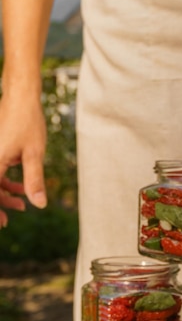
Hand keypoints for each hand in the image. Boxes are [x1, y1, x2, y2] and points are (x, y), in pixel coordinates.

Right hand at [0, 87, 46, 227]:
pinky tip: (22, 187)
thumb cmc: (28, 122)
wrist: (20, 97)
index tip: (4, 223)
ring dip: (4, 193)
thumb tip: (39, 204)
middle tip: (8, 220)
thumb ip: (34, 180)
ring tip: (23, 203)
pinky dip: (5, 180)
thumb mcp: (34, 154)